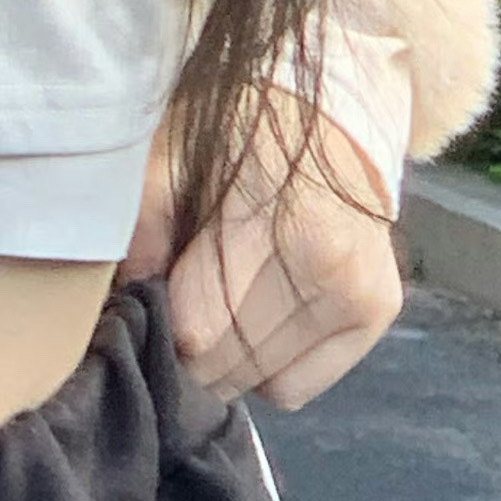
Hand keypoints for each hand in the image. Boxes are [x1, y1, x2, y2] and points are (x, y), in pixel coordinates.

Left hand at [116, 89, 402, 410]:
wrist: (328, 113)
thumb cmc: (239, 131)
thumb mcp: (175, 154)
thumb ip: (144, 225)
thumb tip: (122, 300)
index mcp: (276, 223)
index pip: (199, 330)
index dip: (161, 324)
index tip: (146, 301)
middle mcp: (331, 270)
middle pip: (230, 364)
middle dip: (190, 349)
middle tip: (176, 306)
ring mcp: (362, 298)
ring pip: (262, 384)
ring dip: (228, 361)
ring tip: (218, 306)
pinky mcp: (378, 315)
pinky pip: (297, 387)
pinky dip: (268, 366)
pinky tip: (259, 317)